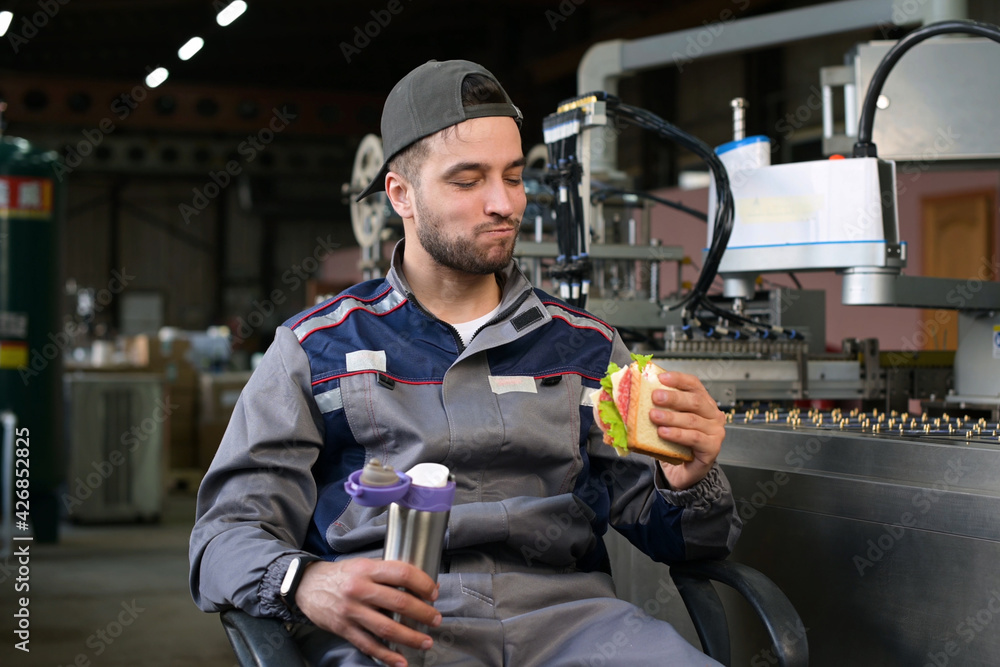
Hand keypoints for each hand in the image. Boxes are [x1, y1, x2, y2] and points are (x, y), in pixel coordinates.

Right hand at [296, 558, 441, 666]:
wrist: (306, 585)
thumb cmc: (342, 575)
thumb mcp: (364, 565)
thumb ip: (388, 573)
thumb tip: (420, 585)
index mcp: (367, 569)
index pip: (402, 573)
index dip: (422, 584)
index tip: (433, 593)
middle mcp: (360, 589)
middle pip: (399, 603)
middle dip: (423, 614)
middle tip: (436, 619)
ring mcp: (351, 611)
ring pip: (386, 628)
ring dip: (410, 638)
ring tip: (425, 641)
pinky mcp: (344, 629)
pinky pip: (369, 645)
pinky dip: (387, 656)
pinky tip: (400, 661)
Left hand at [649, 371, 724, 490]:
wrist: (683, 471)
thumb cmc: (676, 442)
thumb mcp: (668, 421)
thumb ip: (660, 408)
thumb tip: (636, 395)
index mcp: (703, 402)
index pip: (693, 384)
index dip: (678, 379)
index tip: (660, 378)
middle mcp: (713, 414)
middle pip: (694, 401)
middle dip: (673, 398)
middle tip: (655, 397)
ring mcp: (715, 431)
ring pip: (692, 420)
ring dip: (671, 417)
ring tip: (654, 416)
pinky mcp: (712, 447)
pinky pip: (694, 438)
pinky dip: (678, 434)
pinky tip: (664, 433)